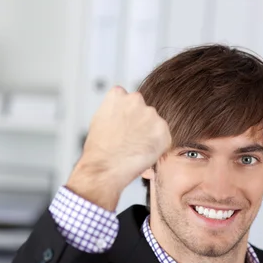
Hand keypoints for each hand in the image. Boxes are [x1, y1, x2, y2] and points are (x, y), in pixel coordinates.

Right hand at [66, 86, 170, 209]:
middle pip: (143, 109)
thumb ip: (115, 108)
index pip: (128, 99)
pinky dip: (157, 145)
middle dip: (140, 122)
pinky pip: (163, 137)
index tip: (123, 126)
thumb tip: (124, 111)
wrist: (105, 168)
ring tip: (135, 147)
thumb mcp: (99, 118)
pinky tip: (143, 152)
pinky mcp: (163, 130)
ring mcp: (151, 115)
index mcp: (119, 94)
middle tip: (130, 138)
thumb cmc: (99, 148)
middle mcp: (136, 100)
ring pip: (154, 123)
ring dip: (149, 133)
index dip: (126, 115)